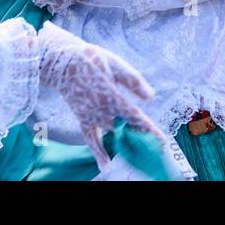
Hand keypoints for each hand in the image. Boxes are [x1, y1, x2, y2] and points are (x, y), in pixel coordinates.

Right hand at [36, 22, 157, 165]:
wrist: (62, 62)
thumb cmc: (92, 59)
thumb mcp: (115, 63)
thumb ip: (133, 81)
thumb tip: (150, 96)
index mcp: (111, 95)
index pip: (134, 117)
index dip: (148, 130)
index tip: (161, 141)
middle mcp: (101, 110)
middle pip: (125, 129)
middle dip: (140, 139)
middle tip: (155, 150)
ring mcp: (90, 116)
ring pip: (111, 135)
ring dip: (125, 144)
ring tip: (140, 155)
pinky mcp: (82, 118)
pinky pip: (90, 139)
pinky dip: (98, 152)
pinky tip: (105, 165)